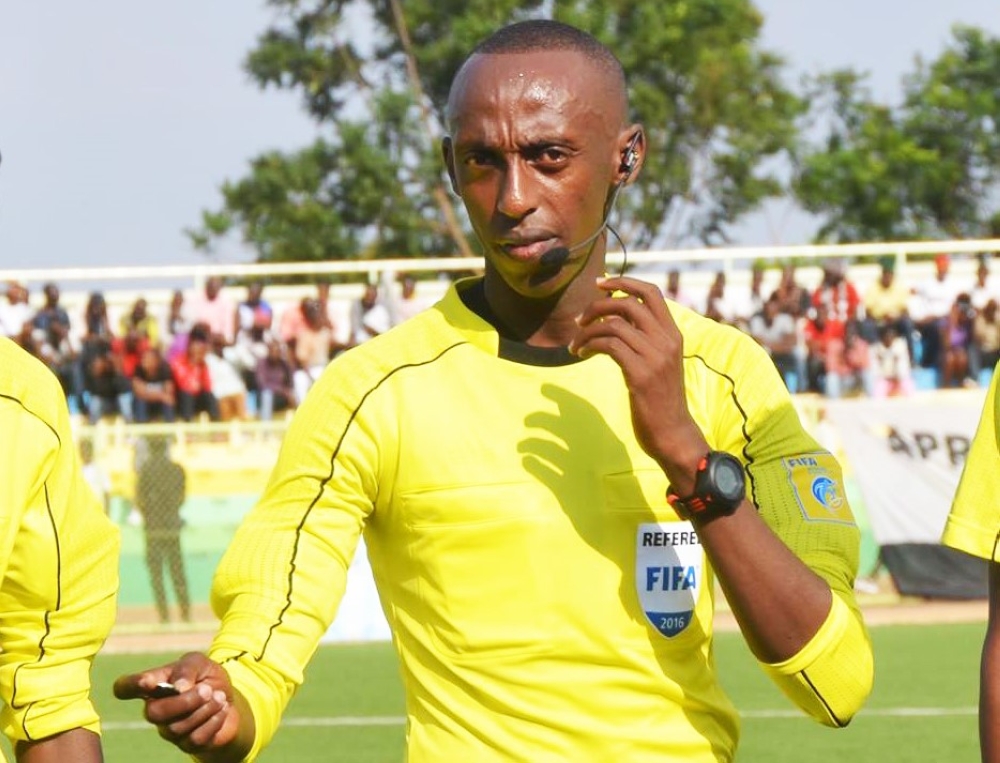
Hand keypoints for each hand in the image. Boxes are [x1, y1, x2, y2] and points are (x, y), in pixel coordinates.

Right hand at [113, 652, 249, 761]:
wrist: (230, 699)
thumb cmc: (207, 678)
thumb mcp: (200, 663)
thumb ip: (187, 669)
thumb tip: (178, 687)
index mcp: (154, 685)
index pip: (125, 687)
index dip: (129, 686)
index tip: (146, 682)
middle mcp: (155, 709)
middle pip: (153, 714)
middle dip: (184, 701)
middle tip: (207, 689)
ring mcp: (169, 729)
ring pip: (177, 728)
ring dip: (204, 709)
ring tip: (219, 696)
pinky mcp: (187, 744)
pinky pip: (195, 738)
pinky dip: (214, 720)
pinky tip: (222, 709)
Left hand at [569, 276, 707, 491]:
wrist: (674, 435)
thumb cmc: (660, 401)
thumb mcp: (660, 364)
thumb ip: (646, 341)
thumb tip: (618, 320)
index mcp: (673, 335)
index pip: (651, 292)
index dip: (623, 282)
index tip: (599, 284)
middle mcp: (666, 341)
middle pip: (628, 303)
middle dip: (597, 306)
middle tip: (579, 320)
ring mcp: (655, 357)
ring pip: (613, 324)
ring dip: (586, 331)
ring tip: (575, 345)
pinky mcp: (640, 374)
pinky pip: (608, 345)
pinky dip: (589, 345)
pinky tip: (580, 354)